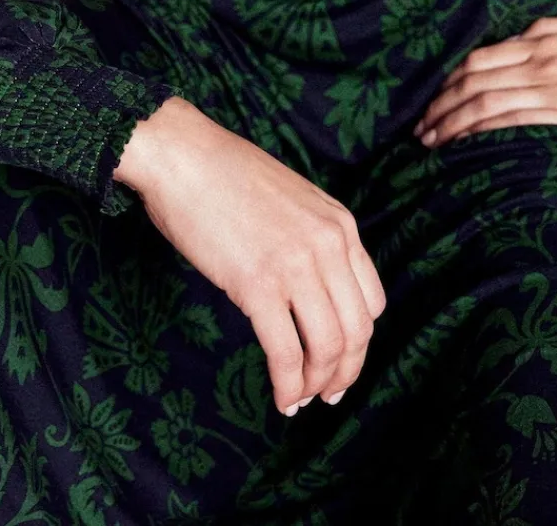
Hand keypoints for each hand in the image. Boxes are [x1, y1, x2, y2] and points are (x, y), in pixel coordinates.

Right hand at [114, 96, 386, 416]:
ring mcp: (296, 266)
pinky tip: (281, 398)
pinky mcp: (258, 285)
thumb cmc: (227, 176)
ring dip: (317, 383)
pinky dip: (288, 384)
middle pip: (357, 330)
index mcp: (341, 225)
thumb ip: (313, 237)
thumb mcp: (294, 200)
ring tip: (300, 399)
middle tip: (326, 393)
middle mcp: (329, 246)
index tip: (340, 360)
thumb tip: (312, 287)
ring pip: (328, 346)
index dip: (359, 341)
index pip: (371, 301)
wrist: (184, 156)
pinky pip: (286, 352)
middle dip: (345, 371)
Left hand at [413, 15, 556, 156]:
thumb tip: (521, 39)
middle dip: (442, 104)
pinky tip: (465, 144)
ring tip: (432, 141)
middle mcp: (543, 58)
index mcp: (544, 38)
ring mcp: (554, 85)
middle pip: (476, 78)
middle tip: (421, 127)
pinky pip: (514, 121)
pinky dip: (483, 131)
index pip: (482, 57)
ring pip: (488, 101)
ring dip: (453, 122)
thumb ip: (553, 31)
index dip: (451, 80)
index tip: (435, 100)